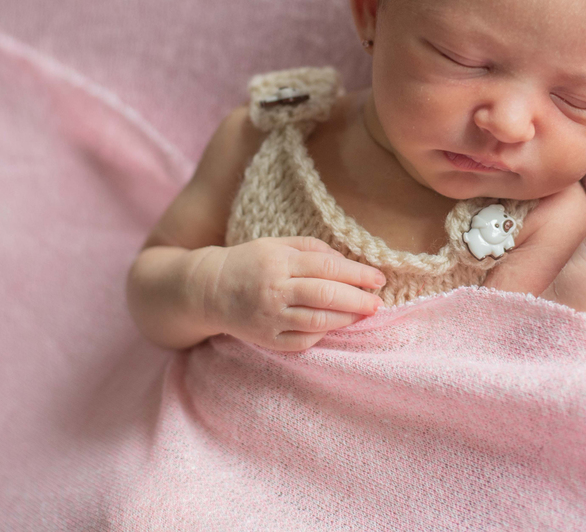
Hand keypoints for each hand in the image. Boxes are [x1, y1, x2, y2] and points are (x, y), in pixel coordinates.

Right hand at [197, 236, 386, 351]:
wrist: (208, 290)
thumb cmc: (249, 262)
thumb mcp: (277, 244)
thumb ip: (312, 248)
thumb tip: (346, 262)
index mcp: (278, 262)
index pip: (327, 267)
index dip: (357, 274)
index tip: (378, 278)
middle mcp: (274, 290)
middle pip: (326, 295)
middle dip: (358, 300)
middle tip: (378, 302)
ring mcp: (270, 318)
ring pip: (318, 321)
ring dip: (346, 319)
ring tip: (363, 314)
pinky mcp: (266, 339)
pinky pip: (303, 340)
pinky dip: (322, 333)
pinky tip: (333, 325)